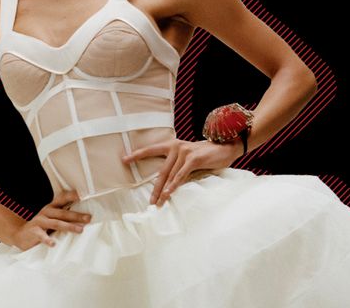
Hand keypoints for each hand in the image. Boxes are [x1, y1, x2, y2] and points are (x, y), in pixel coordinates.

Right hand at [11, 189, 91, 250]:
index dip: (71, 196)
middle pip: (63, 213)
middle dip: (76, 215)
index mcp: (51, 208)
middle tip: (88, 218)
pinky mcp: (34, 232)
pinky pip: (42, 236)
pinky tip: (53, 244)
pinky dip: (48, 240)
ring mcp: (39, 221)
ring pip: (56, 223)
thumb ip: (62, 216)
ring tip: (80, 230)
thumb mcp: (50, 218)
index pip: (62, 199)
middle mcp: (46, 212)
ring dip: (69, 226)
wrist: (20, 234)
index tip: (82, 194)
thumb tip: (82, 218)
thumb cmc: (40, 227)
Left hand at [122, 138, 240, 206]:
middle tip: (148, 201)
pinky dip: (174, 185)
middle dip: (154, 188)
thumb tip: (167, 182)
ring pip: (170, 175)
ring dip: (163, 191)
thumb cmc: (206, 155)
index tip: (124, 159)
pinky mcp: (193, 158)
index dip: (137, 154)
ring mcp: (184, 152)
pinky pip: (181, 175)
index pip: (151, 150)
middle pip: (161, 170)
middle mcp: (175, 147)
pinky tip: (168, 193)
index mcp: (172, 145)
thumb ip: (178, 166)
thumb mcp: (188, 158)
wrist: (224, 147)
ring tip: (157, 203)